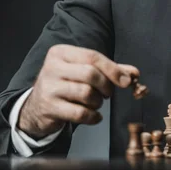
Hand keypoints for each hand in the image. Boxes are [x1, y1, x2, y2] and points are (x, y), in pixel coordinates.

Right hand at [18, 44, 138, 138]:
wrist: (36, 107)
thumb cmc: (66, 84)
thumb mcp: (84, 71)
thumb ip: (109, 70)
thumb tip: (134, 73)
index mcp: (61, 53)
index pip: (93, 57)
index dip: (113, 69)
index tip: (127, 81)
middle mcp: (52, 67)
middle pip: (91, 74)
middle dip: (106, 86)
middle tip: (108, 94)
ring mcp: (48, 88)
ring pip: (86, 93)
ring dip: (98, 102)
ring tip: (96, 103)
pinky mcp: (48, 107)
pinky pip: (80, 113)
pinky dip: (93, 116)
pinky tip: (94, 116)